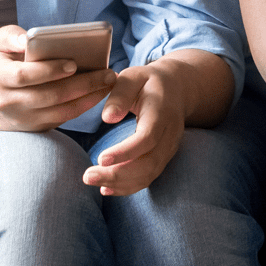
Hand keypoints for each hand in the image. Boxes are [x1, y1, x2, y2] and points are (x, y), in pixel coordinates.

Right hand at [0, 25, 114, 132]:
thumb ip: (11, 36)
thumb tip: (28, 38)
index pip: (24, 76)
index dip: (49, 70)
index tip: (74, 63)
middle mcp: (8, 102)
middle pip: (49, 95)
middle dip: (82, 84)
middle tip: (108, 73)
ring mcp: (22, 118)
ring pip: (60, 111)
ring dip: (89, 97)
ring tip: (109, 82)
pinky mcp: (34, 127)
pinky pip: (63, 119)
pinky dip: (84, 106)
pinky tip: (100, 93)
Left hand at [81, 60, 189, 196]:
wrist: (178, 88)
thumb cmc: (148, 82)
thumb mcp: (133, 77)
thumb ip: (120, 94)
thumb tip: (108, 118)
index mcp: (162, 112)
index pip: (148, 137)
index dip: (126, 152)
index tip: (100, 159)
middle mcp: (170, 133)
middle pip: (149, 162)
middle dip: (118, 174)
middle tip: (87, 176)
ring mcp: (170, 147)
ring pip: (150, 173)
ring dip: (121, 183)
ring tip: (92, 181)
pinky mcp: (164, 156)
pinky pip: (149, 176)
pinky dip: (129, 186)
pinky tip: (107, 188)